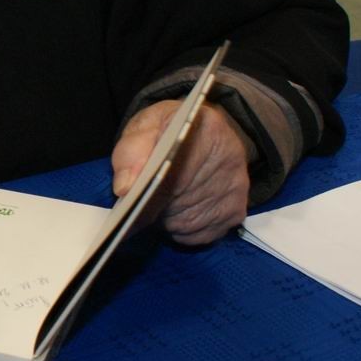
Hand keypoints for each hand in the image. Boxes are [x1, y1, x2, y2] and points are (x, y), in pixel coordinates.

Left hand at [111, 100, 250, 245]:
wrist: (197, 131)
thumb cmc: (167, 130)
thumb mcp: (145, 126)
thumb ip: (131, 151)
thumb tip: (124, 188)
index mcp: (207, 130)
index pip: (174, 172)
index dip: (149, 190)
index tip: (133, 196)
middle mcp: (230, 160)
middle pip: (180, 202)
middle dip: (155, 206)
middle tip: (143, 197)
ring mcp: (236, 189)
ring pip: (187, 223)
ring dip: (166, 220)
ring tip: (160, 201)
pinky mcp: (236, 212)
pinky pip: (198, 234)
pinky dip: (181, 229)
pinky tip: (176, 211)